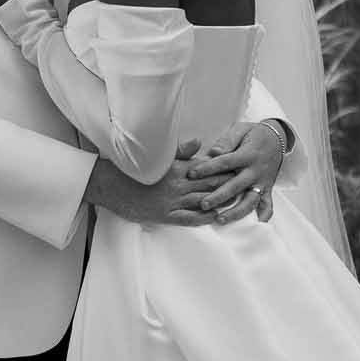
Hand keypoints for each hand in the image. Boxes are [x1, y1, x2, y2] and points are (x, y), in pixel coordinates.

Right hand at [88, 142, 266, 228]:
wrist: (110, 185)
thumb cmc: (133, 170)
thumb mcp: (157, 156)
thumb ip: (180, 150)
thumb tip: (199, 142)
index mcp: (177, 168)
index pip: (207, 167)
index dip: (225, 167)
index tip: (241, 165)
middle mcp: (178, 183)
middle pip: (210, 183)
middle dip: (229, 183)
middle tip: (249, 182)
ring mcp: (172, 200)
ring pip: (202, 200)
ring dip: (221, 201)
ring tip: (240, 200)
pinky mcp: (164, 214)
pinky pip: (188, 218)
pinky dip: (203, 218)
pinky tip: (216, 218)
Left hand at [181, 120, 284, 222]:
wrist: (277, 138)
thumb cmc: (253, 134)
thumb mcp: (240, 130)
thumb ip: (227, 141)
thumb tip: (213, 152)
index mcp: (247, 154)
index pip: (225, 162)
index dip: (208, 168)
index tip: (191, 174)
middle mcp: (255, 170)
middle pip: (235, 186)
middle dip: (219, 196)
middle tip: (203, 204)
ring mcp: (262, 182)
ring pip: (250, 200)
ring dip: (236, 212)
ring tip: (220, 219)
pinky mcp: (268, 188)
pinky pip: (267, 204)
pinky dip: (264, 215)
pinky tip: (256, 225)